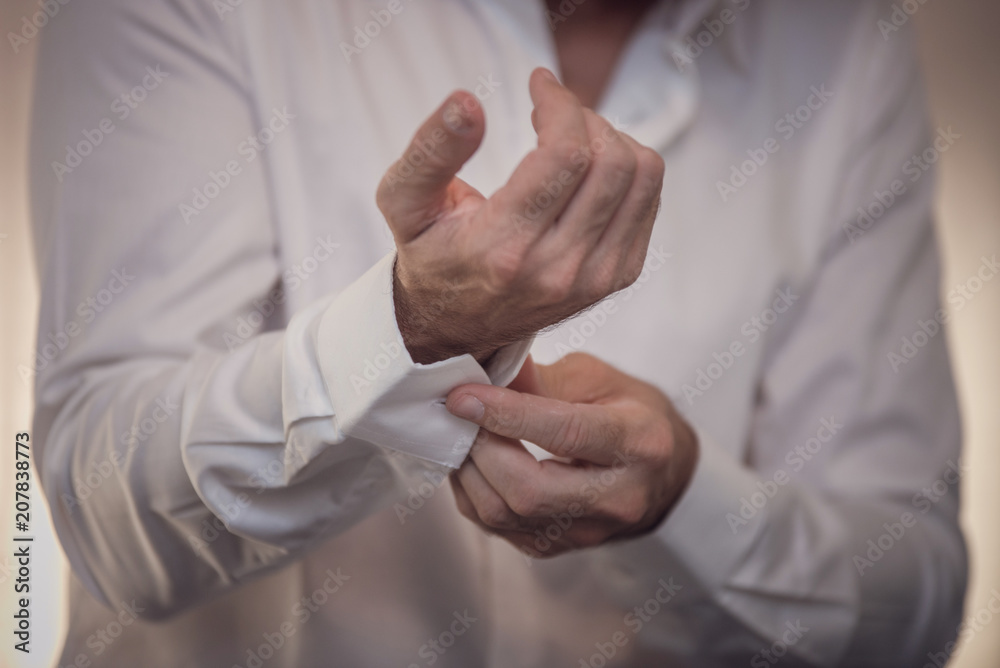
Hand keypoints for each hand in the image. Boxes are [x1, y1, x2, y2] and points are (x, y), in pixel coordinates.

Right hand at [377, 68, 664, 363]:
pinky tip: (586, 168)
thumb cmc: (430, 252)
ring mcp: (594, 278)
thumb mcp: (404, 202)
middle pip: (611, 161)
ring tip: (571, 136)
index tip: (539, 83)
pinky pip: (647, 198)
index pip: (565, 155)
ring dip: (611, 137)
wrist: (455, 323)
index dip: (559, 104)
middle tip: (551, 111)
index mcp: (503, 249)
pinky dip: (626, 167)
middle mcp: (557, 270)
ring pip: (641, 176)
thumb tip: (468, 102)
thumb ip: (430, 150)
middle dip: (584, 116)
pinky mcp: (617, 276)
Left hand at [445, 352, 697, 557]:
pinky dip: (471, 491)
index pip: (564, 432)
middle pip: (529, 490)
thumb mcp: (599, 378)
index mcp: (638, 443)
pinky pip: (496, 527)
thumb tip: (485, 370)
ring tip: (461, 432)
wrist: (662, 473)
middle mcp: (617, 498)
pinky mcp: (556, 548)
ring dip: (469, 470)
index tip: (462, 395)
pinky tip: (470, 459)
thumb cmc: (631, 414)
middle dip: (481, 448)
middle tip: (458, 413)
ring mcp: (586, 532)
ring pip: (505, 514)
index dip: (505, 414)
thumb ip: (543, 378)